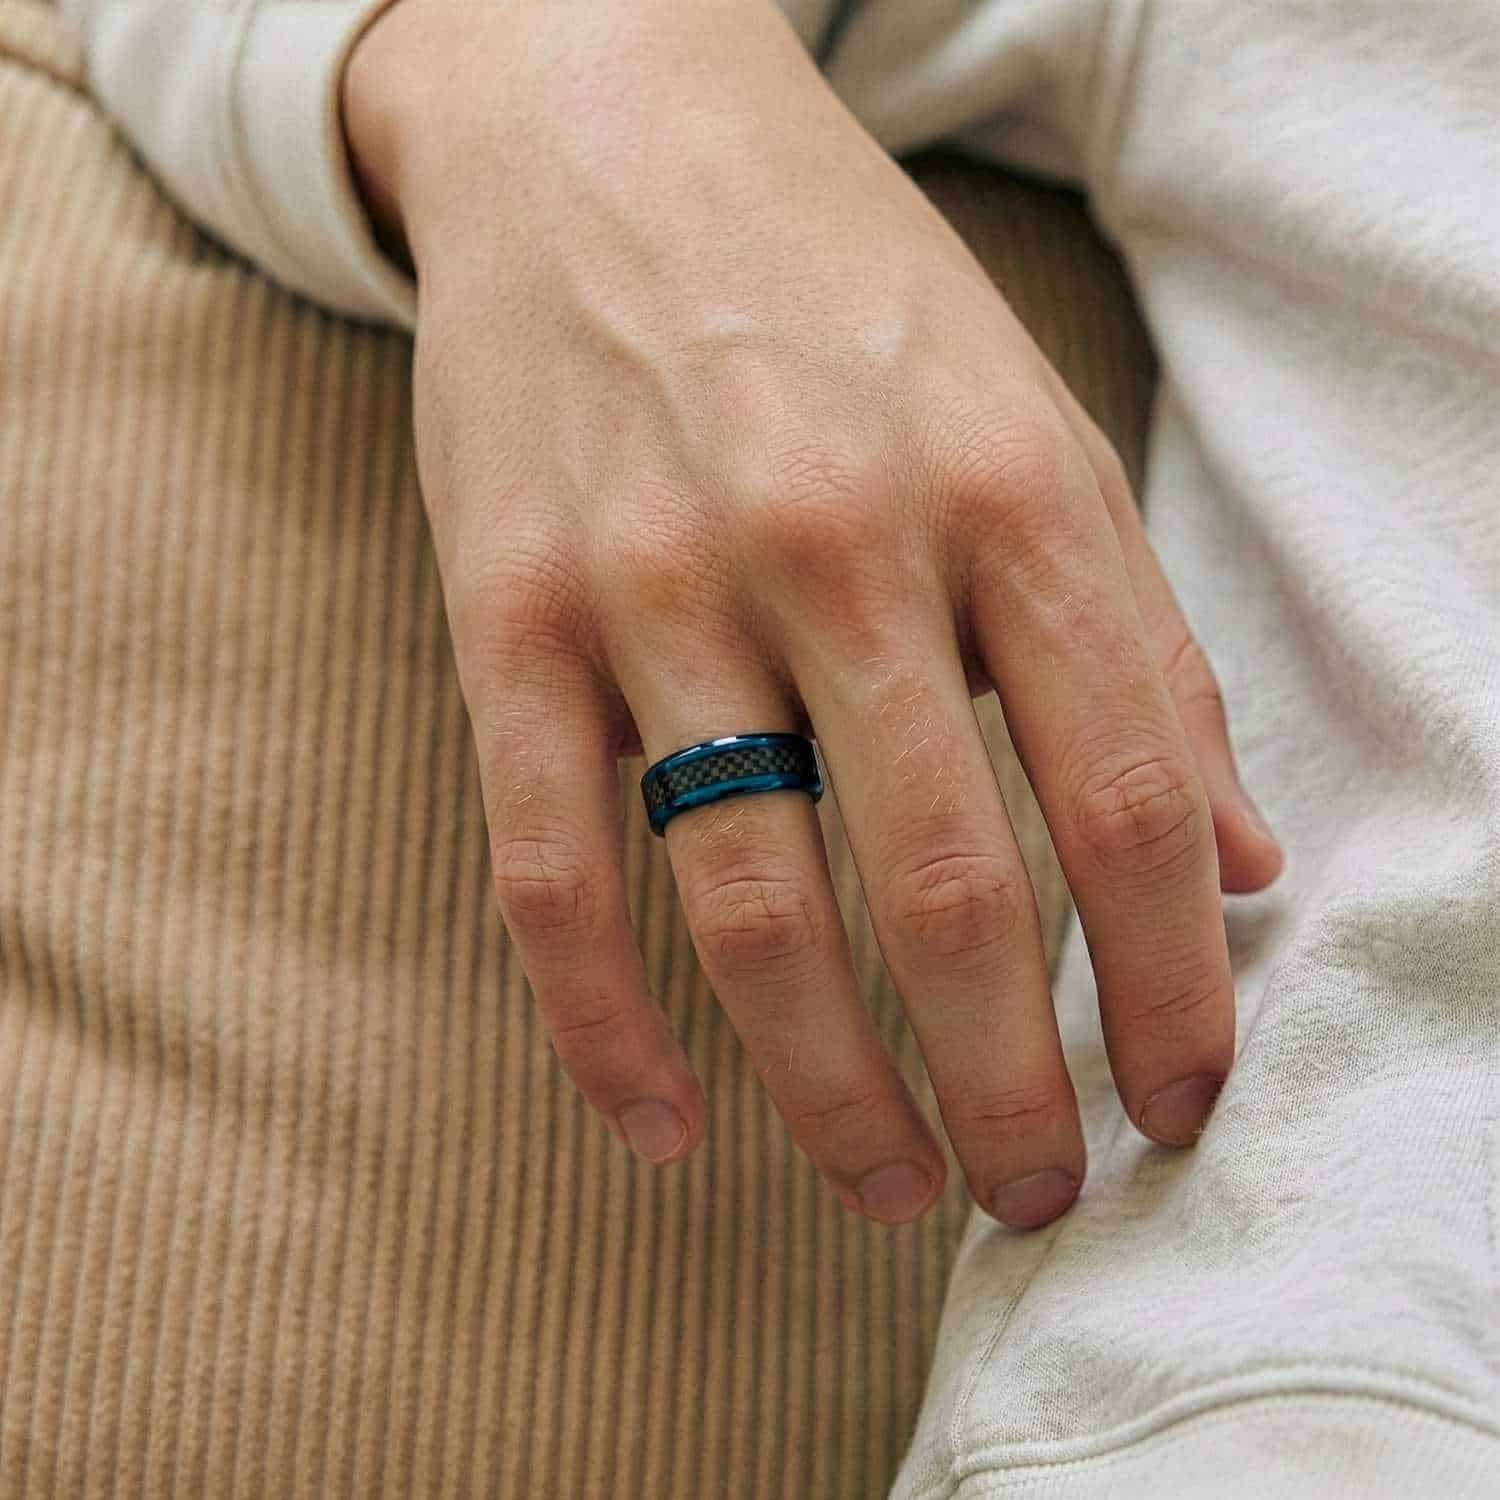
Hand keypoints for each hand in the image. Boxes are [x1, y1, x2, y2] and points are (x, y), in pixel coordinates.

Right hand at [342, 0, 1281, 1228]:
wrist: (604, 133)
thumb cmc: (840, 297)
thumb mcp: (1032, 422)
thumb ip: (1136, 645)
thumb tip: (1233, 863)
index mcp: (1002, 486)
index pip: (1125, 797)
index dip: (1169, 989)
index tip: (1178, 1105)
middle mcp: (834, 537)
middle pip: (943, 885)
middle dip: (1008, 1086)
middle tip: (1036, 1199)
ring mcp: (655, 579)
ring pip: (749, 902)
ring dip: (832, 1092)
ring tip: (891, 1189)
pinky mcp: (506, 614)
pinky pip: (549, 863)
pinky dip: (602, 1025)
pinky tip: (661, 1126)